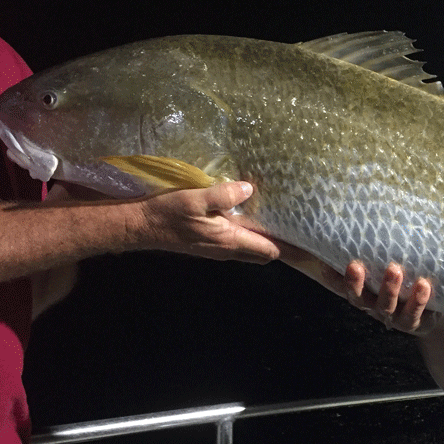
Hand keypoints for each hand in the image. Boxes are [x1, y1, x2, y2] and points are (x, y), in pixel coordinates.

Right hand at [138, 181, 281, 263]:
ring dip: (262, 239)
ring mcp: (217, 249)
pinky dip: (247, 235)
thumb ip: (224, 195)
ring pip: (249, 250)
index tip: (304, 236)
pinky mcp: (208, 243)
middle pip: (263, 254)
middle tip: (294, 226)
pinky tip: (248, 216)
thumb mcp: (196, 198)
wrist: (140, 226)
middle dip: (280, 245)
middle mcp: (226, 250)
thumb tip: (249, 190)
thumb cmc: (168, 213)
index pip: (268, 251)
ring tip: (276, 219)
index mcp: (229, 240)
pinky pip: (236, 243)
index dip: (287, 246)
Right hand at [275, 244, 442, 335]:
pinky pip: (414, 313)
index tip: (323, 264)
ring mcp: (392, 316)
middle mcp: (372, 305)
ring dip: (388, 289)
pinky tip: (423, 285)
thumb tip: (358, 216)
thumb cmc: (403, 281)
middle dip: (354, 283)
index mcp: (362, 291)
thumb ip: (376, 250)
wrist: (430, 313)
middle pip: (358, 298)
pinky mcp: (413, 321)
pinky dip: (418, 300)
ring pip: (386, 306)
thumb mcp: (387, 265)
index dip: (330, 277)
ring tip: (394, 270)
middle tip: (354, 266)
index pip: (340, 285)